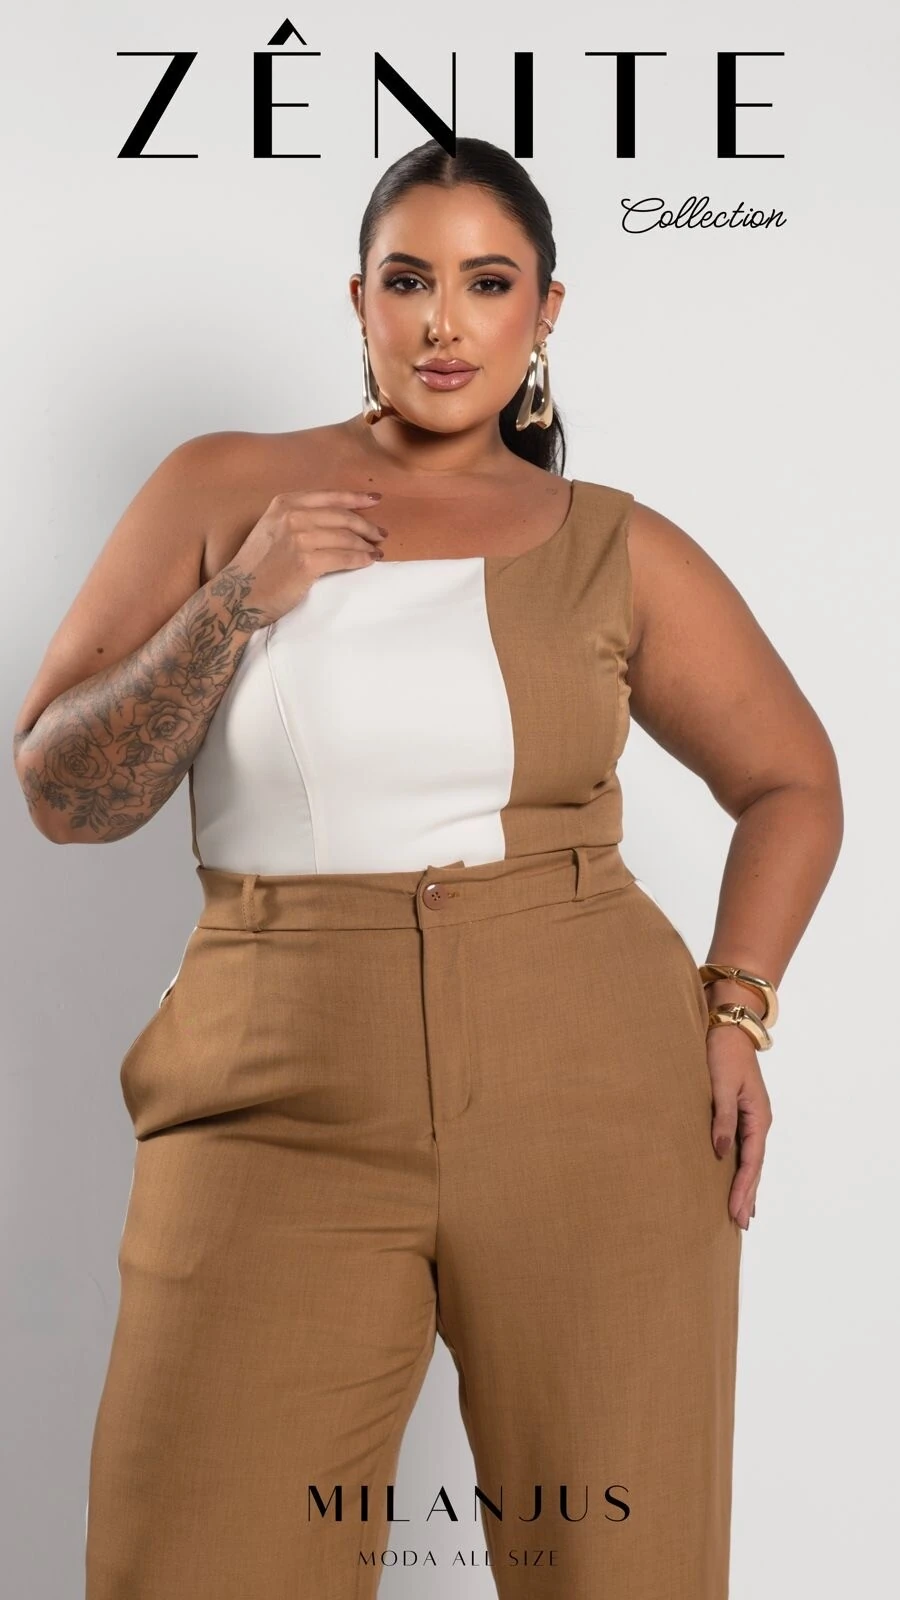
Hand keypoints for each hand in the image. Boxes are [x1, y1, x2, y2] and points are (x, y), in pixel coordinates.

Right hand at [224, 488, 388, 624]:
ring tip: (377, 551)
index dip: (356, 498)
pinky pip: (344, 557)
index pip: (329, 497)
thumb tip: (334, 521)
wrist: (237, 594)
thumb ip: (297, 519)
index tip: (375, 501)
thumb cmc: (256, 567)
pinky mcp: (307, 562)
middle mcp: (292, 516)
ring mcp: (299, 538)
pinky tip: (368, 561)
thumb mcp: (272, 529)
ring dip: (366, 545)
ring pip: (346, 538)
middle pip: (342, 517)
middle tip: (381, 534)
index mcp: (284, 503)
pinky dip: (360, 559)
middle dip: (366, 526)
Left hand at [706, 1019, 772, 1229]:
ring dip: (747, 1185)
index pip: (752, 1161)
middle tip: (741, 1224)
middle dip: (748, 1194)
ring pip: (751, 1159)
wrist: (729, 1026)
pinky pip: (744, 1148)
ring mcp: (752, 1117)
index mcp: (758, 1117)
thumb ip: (722, 1118)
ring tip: (743, 1213)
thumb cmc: (722, 1052)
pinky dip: (743, 1168)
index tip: (735, 1211)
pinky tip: (739, 1179)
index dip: (743, 1187)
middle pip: (755, 1165)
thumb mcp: (721, 1085)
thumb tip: (720, 1152)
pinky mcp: (742, 1113)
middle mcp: (759, 1120)